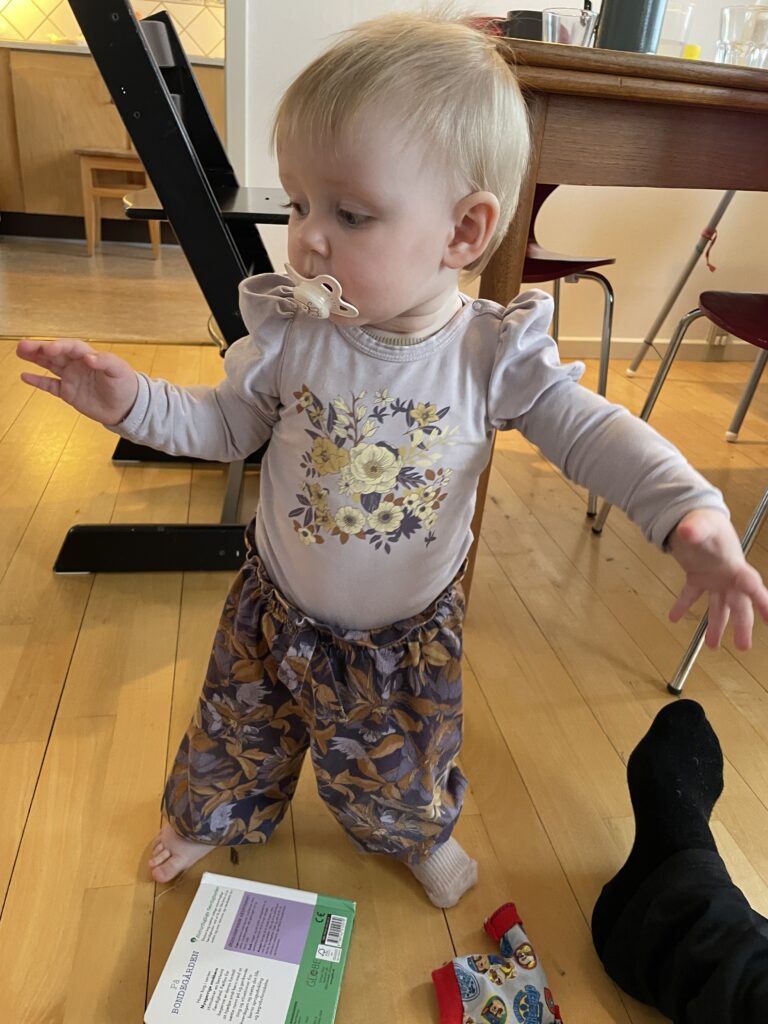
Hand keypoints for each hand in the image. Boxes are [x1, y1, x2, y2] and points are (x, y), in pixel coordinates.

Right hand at [17, 337, 138, 425]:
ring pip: (49, 365)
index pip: (71, 347)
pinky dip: (38, 381)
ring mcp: (71, 378)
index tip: (48, 348)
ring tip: (20, 352)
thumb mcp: (119, 371)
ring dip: (35, 359)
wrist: (127, 407)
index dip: (59, 346)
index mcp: (88, 356)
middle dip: (40, 349)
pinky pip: (50, 385)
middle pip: (55, 353)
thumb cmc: (126, 385)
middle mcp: (77, 364)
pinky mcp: (68, 393)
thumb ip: (105, 362)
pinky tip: (25, 376)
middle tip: (22, 345)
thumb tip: (89, 358)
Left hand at [667, 508, 767, 649]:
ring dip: (717, 625)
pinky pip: (691, 595)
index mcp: (735, 566)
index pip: (752, 586)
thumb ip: (696, 528)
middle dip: (742, 625)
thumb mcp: (700, 524)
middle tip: (743, 647)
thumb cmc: (703, 519)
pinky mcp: (698, 576)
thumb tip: (687, 531)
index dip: (763, 602)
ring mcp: (714, 578)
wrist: (693, 516)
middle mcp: (728, 576)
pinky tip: (673, 617)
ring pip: (719, 606)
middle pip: (739, 604)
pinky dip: (682, 606)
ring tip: (712, 645)